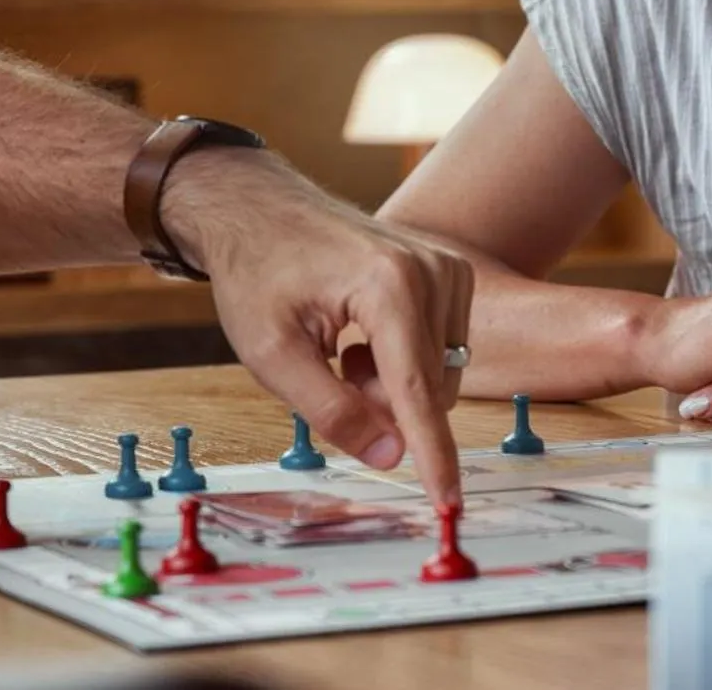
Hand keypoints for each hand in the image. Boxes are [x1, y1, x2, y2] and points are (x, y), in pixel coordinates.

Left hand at [166, 150, 473, 508]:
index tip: (450, 501)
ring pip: (442, 373)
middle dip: (385, 406)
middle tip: (334, 378)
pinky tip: (364, 334)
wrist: (261, 210)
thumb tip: (389, 458)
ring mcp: (449, 268)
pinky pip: (445, 347)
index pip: (419, 392)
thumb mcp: (272, 355)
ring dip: (394, 383)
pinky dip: (405, 359)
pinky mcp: (453, 271)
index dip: (434, 456)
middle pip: (432, 388)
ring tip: (345, 351)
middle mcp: (434, 272)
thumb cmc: (258, 273)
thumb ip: (332, 412)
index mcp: (390, 287)